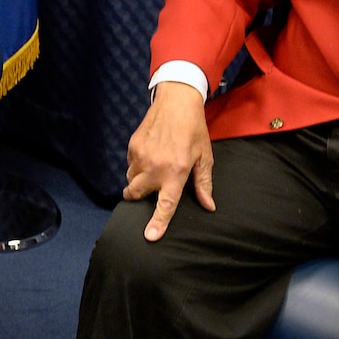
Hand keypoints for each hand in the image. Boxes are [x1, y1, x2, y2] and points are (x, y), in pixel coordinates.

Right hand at [121, 82, 214, 240]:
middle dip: (137, 198)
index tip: (150, 237)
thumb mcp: (205, 157)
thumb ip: (203, 183)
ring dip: (137, 182)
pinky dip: (136, 166)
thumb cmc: (194, 131)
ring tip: (150, 171)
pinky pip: (129, 164)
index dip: (158, 222)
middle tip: (144, 194)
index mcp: (176, 173)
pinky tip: (148, 156)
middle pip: (136, 194)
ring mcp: (141, 156)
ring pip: (130, 180)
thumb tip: (208, 206)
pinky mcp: (132, 146)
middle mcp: (155, 167)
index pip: (165, 204)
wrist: (176, 101)